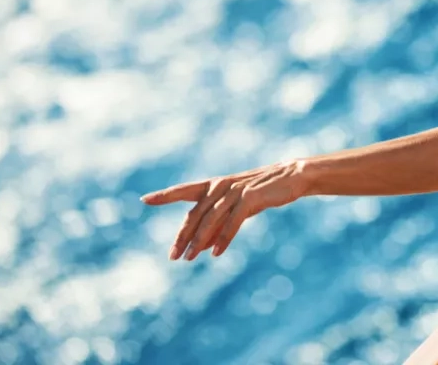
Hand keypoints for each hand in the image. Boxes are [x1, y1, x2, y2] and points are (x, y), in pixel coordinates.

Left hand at [141, 160, 306, 260]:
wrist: (292, 177)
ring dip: (198, 241)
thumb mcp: (238, 206)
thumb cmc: (263, 191)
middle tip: (173, 256)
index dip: (165, 195)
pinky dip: (223, 238)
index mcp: (216, 184)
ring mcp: (236, 191)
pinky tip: (215, 253)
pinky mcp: (251, 198)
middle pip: (196, 213)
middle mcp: (222, 186)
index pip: (185, 190)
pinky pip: (232, 222)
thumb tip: (203, 245)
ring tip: (189, 259)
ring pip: (211, 219)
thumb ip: (219, 221)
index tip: (144, 200)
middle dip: (182, 236)